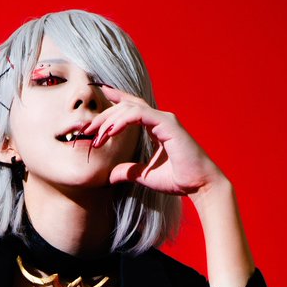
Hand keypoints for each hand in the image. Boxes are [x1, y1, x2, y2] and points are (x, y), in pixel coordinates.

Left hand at [88, 87, 224, 197]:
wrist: (200, 185)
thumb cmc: (179, 179)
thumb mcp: (146, 176)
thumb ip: (129, 172)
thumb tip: (110, 176)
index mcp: (156, 127)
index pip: (132, 108)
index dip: (115, 101)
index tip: (96, 103)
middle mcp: (160, 119)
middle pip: (126, 107)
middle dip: (104, 115)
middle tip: (86, 129)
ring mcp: (165, 119)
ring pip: (130, 108)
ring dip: (110, 119)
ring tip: (96, 134)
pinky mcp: (168, 124)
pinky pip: (140, 115)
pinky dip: (123, 120)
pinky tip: (110, 131)